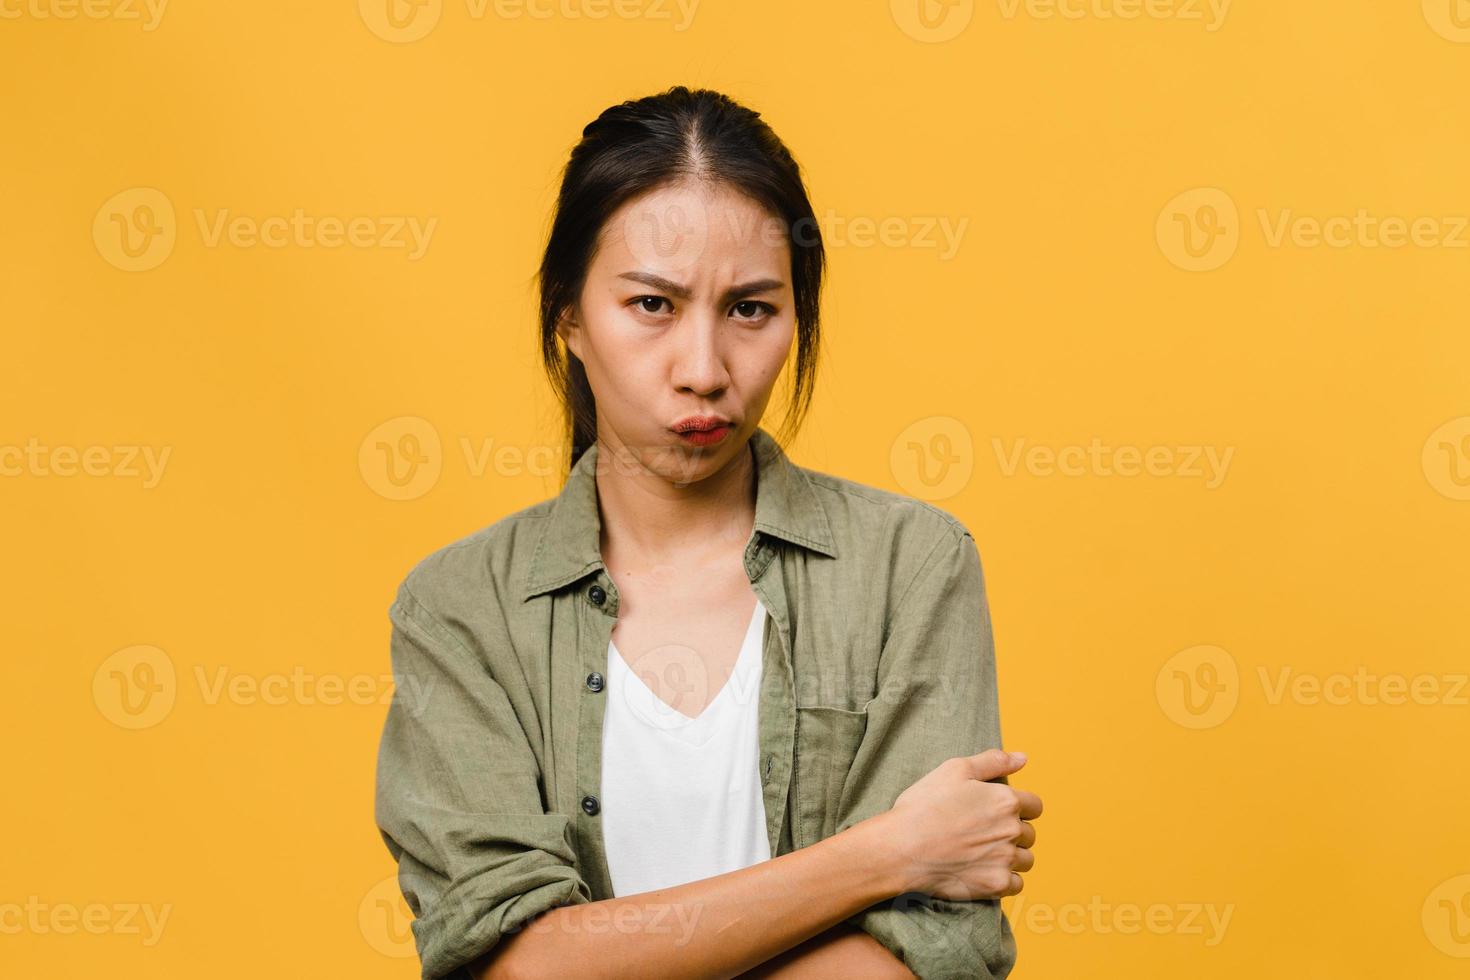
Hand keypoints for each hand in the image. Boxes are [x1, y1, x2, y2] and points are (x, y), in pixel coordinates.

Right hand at [882, 749, 1041, 900]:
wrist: (901, 848)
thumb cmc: (924, 806)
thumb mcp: (955, 770)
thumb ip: (993, 761)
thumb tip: (1023, 758)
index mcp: (1005, 800)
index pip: (1034, 806)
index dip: (1019, 807)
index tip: (997, 813)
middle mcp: (1011, 830)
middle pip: (1029, 833)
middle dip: (1012, 832)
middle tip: (982, 833)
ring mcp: (1005, 859)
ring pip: (1025, 860)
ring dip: (1011, 857)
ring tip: (983, 853)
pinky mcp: (996, 885)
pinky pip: (1016, 884)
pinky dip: (1005, 879)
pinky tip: (984, 871)